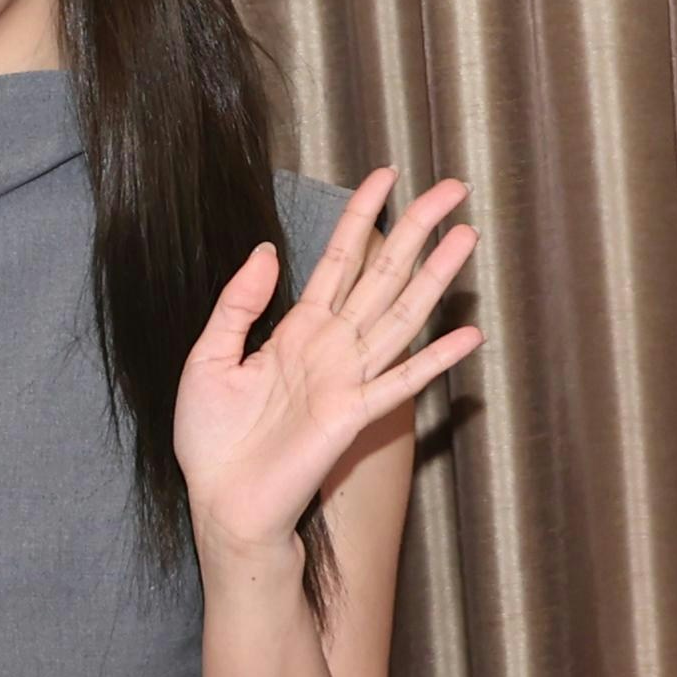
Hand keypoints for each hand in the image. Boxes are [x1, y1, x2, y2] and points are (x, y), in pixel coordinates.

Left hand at [174, 168, 481, 561]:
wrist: (220, 501)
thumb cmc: (212, 439)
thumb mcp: (209, 356)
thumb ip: (238, 304)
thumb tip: (266, 248)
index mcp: (296, 329)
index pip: (337, 259)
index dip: (360, 216)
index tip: (384, 174)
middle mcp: (331, 347)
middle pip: (382, 275)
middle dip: (415, 230)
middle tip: (452, 187)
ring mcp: (347, 378)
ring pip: (399, 314)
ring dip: (435, 277)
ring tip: (466, 236)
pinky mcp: (352, 416)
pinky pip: (400, 382)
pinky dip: (434, 358)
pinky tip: (468, 333)